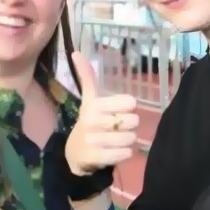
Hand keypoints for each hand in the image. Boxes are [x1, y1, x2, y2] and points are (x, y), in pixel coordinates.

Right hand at [65, 52, 138, 175]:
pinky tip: (114, 152)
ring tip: (115, 141)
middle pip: (134, 121)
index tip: (115, 111)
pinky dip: (124, 154)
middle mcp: (92, 121)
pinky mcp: (97, 157)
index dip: (127, 108)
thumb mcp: (89, 100)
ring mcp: (94, 140)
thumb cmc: (89, 122)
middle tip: (116, 128)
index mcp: (94, 105)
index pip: (130, 102)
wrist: (75, 153)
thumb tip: (76, 52)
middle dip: (128, 126)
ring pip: (131, 138)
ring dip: (127, 141)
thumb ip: (87, 77)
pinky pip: (126, 153)